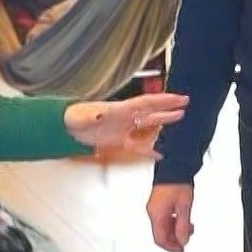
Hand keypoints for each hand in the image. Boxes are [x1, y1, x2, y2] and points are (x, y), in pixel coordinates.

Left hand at [64, 92, 189, 158]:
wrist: (67, 127)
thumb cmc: (74, 118)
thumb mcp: (82, 116)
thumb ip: (92, 117)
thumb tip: (99, 116)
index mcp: (120, 109)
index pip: (146, 103)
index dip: (162, 100)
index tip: (178, 97)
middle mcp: (126, 117)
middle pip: (151, 110)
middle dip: (168, 106)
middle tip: (185, 102)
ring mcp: (124, 128)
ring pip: (148, 125)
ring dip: (163, 122)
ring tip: (179, 117)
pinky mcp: (119, 141)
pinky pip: (138, 146)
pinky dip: (148, 151)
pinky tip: (159, 154)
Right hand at [147, 182, 194, 251]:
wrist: (173, 166)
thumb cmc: (178, 183)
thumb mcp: (184, 207)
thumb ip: (183, 226)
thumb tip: (182, 241)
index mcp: (157, 214)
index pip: (160, 239)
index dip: (171, 247)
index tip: (181, 249)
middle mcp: (152, 212)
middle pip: (160, 234)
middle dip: (174, 239)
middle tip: (185, 240)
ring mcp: (154, 207)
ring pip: (162, 227)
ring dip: (175, 230)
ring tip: (188, 228)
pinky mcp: (157, 203)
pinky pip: (163, 219)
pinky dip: (172, 223)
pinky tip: (182, 219)